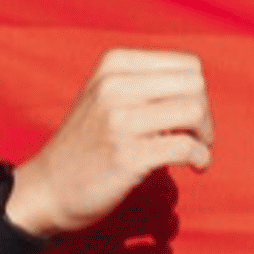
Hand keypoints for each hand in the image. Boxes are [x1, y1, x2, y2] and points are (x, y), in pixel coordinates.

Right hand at [11, 48, 211, 237]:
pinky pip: (186, 147)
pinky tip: (195, 167)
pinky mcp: (128, 155)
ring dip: (205, 137)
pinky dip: (200, 158)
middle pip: (195, 86)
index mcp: (113, 65)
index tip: (186, 118)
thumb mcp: (106, 96)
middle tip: (195, 136)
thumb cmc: (87, 144)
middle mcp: (115, 86)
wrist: (48, 188)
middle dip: (205, 113)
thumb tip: (200, 92)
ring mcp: (120, 120)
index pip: (188, 65)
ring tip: (196, 152)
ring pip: (194, 111)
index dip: (197, 93)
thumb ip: (146, 84)